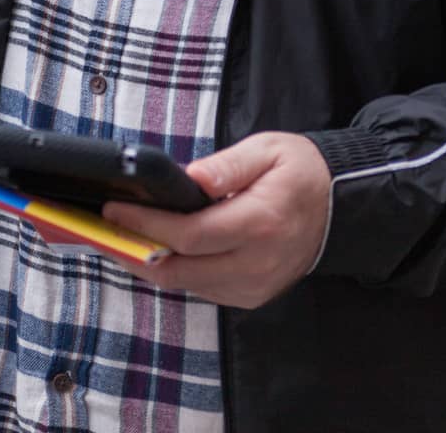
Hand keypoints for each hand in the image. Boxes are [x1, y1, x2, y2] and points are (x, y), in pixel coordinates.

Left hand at [102, 132, 330, 308]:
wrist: (340, 206)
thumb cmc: (299, 171)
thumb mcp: (267, 151)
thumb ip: (229, 166)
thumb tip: (191, 178)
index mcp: (260, 223)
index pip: (190, 234)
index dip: (147, 225)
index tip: (114, 209)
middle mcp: (257, 263)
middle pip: (182, 270)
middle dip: (137, 251)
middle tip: (104, 229)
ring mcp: (256, 286)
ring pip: (189, 285)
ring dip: (152, 265)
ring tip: (121, 238)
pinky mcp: (253, 295)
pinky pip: (204, 289)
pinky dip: (178, 272)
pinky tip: (157, 251)